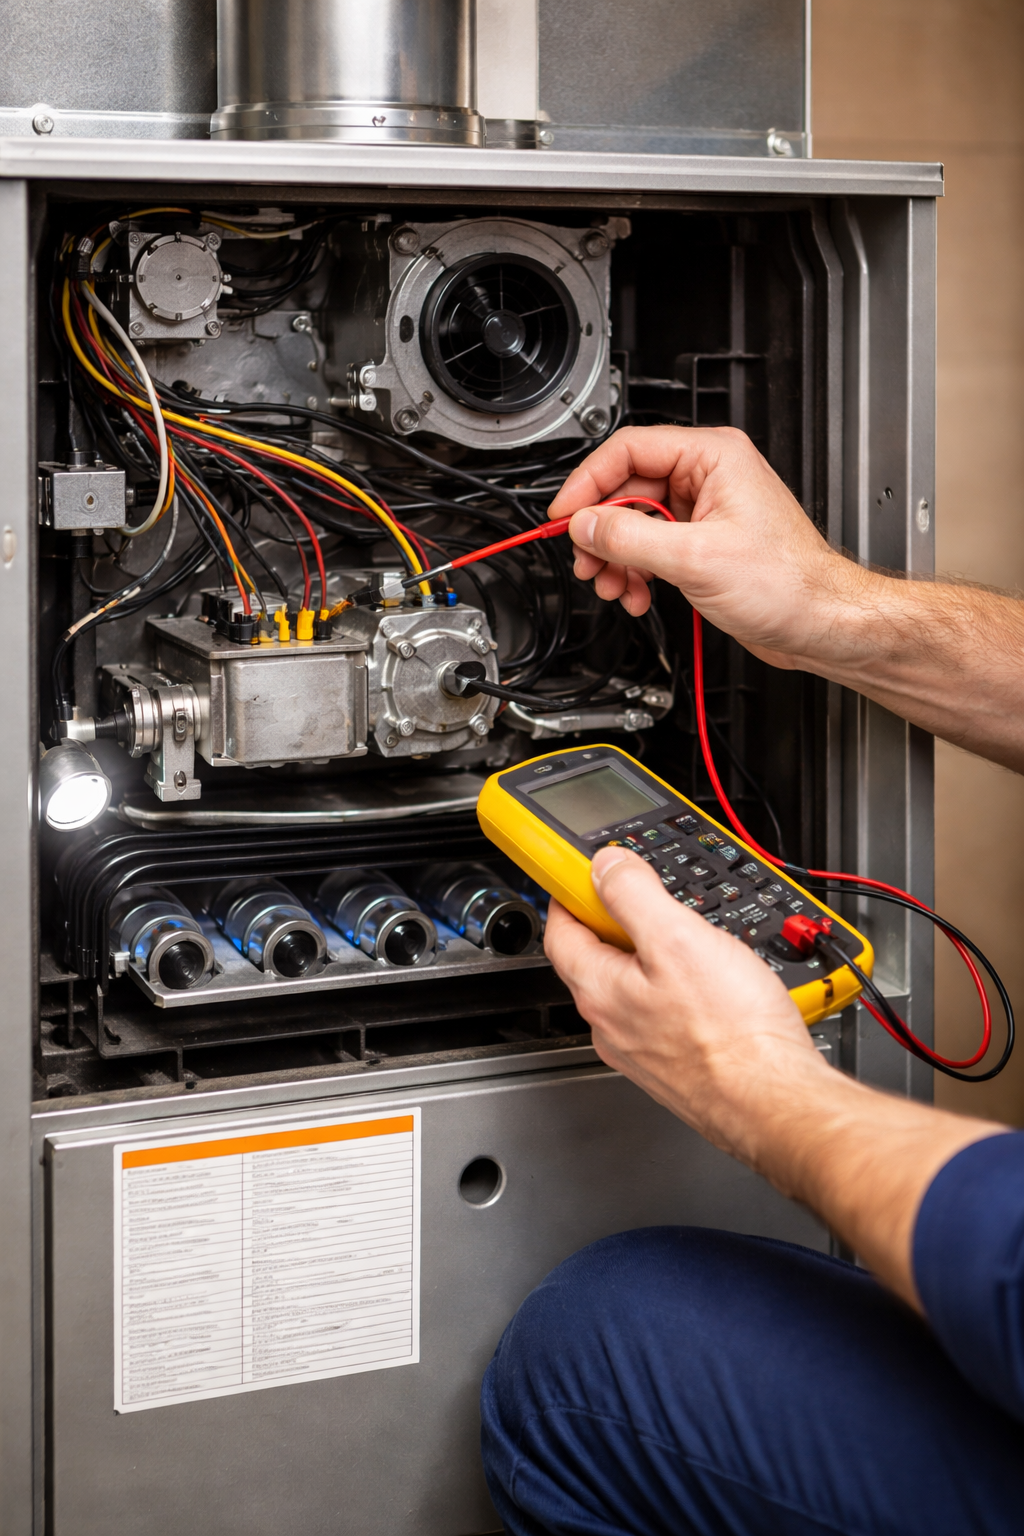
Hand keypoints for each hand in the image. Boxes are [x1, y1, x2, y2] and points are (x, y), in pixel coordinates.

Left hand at [545, 844, 1005, 1310]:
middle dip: (615, 924)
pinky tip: (711, 986)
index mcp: (600, 990)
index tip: (584, 873)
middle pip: (594, 960)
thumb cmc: (731, 1033)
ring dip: (651, 958)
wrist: (774, 1100)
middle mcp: (611, 1026)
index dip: (570, 895)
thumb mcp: (678, 938)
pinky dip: (676, 990)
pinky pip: (661, 1014)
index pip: (560, 931)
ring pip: (631, 989)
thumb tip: (604, 867)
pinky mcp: (675, 1065)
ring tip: (691, 941)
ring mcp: (641, 1050)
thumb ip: (633, 895)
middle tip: (645, 898)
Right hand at [548, 424, 869, 669]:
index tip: (565, 514)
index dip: (589, 483)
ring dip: (617, 558)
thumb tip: (585, 526)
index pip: (629, 450)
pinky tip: (637, 593)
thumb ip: (629, 538)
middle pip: (627, 490)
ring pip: (635, 523)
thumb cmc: (789, 584)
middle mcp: (708, 476)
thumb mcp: (694, 559)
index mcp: (713, 456)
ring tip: (614, 585)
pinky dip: (636, 571)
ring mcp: (705, 510)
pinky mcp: (702, 543)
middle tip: (587, 561)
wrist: (820, 623)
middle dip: (602, 532)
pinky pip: (651, 547)